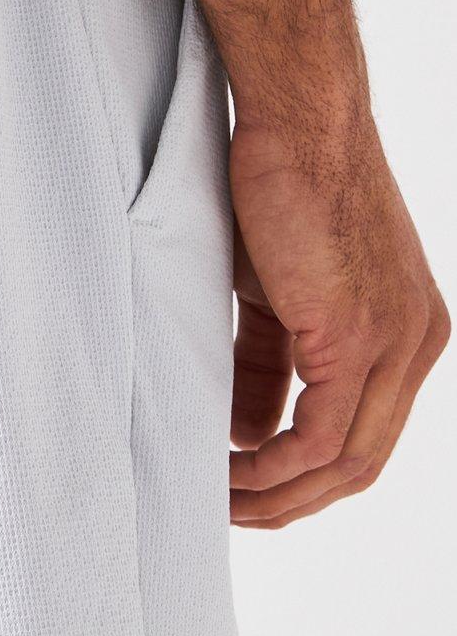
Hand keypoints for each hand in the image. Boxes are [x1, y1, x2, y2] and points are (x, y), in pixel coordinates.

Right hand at [228, 108, 446, 526]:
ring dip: (277, 495)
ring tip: (218, 500)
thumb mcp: (274, 296)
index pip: (368, 437)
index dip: (307, 480)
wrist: (296, 121)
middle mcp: (417, 345)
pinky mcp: (358, 335)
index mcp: (410, 335)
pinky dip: (273, 466)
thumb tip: (252, 434)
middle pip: (362, 465)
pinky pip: (320, 436)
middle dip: (293, 503)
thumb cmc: (276, 190)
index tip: (247, 490)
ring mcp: (396, 343)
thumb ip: (270, 366)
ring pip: (346, 462)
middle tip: (230, 514)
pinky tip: (230, 469)